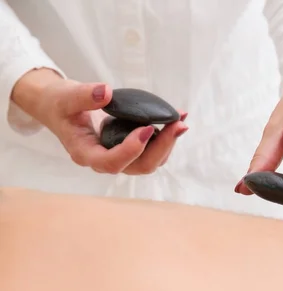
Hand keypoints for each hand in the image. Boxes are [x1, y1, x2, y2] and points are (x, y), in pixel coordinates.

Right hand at [36, 79, 187, 174]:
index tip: (148, 128)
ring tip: (181, 120)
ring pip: (150, 161)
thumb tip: (105, 91)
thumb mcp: (65, 97)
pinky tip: (176, 119)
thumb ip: (82, 96)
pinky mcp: (131, 150)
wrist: (61, 108)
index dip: (131, 150)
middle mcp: (105, 160)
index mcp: (85, 153)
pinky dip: (166, 136)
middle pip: (140, 166)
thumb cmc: (60, 105)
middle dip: (162, 148)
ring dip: (169, 143)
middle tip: (178, 125)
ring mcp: (120, 157)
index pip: (111, 163)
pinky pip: (153, 149)